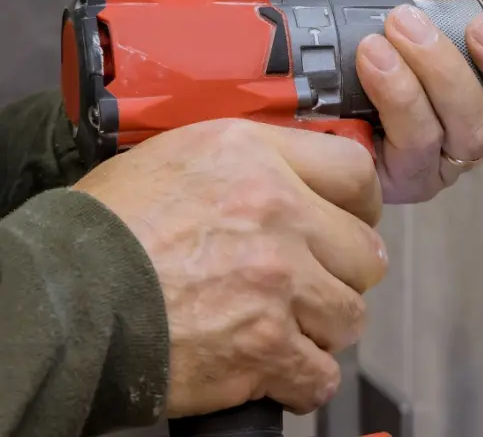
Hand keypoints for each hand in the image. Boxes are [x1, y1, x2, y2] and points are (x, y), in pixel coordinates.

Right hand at [73, 119, 386, 416]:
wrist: (61, 298)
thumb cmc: (105, 230)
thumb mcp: (179, 157)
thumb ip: (251, 161)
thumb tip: (299, 176)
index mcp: (255, 157)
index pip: (356, 173)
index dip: (362, 205)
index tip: (354, 221)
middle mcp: (277, 212)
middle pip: (365, 252)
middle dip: (342, 274)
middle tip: (313, 284)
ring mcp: (276, 282)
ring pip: (350, 315)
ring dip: (323, 327)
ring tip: (287, 327)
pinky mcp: (264, 346)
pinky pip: (320, 375)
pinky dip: (302, 381)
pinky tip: (276, 371)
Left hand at [296, 0, 482, 202]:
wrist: (264, 47)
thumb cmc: (338, 18)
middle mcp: (472, 132)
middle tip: (481, 27)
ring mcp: (435, 161)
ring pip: (474, 131)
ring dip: (444, 71)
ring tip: (402, 26)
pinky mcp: (391, 180)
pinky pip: (418, 143)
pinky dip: (402, 91)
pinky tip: (375, 56)